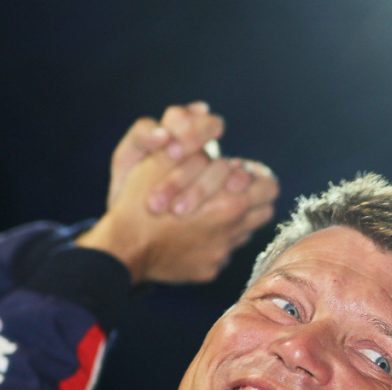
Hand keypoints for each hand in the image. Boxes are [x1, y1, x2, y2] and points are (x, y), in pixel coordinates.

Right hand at [81, 106, 278, 283]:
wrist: (123, 250)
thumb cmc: (141, 201)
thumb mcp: (163, 162)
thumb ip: (193, 146)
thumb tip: (206, 116)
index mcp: (230, 204)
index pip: (268, 186)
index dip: (254, 176)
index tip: (236, 173)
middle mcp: (233, 232)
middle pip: (264, 210)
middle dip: (252, 197)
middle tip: (231, 189)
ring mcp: (221, 255)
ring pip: (245, 232)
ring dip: (234, 218)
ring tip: (212, 209)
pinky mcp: (208, 270)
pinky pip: (222, 254)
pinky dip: (213, 242)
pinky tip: (193, 234)